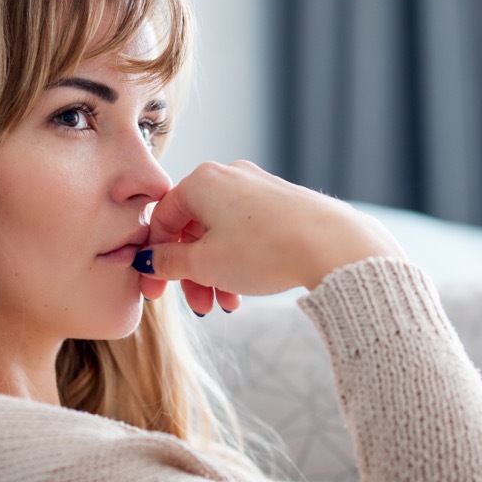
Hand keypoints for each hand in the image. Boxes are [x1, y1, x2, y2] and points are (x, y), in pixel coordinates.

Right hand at [136, 161, 405, 313]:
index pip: (162, 220)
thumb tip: (151, 261)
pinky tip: (245, 290)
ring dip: (216, 272)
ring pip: (221, 234)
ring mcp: (257, 186)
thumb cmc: (264, 250)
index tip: (157, 293)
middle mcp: (228, 176)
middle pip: (193, 229)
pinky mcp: (281, 202)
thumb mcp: (205, 264)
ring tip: (226, 305)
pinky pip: (246, 232)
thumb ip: (169, 262)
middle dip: (191, 273)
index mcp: (201, 181)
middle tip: (198, 306)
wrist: (331, 244)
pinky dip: (238, 260)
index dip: (155, 261)